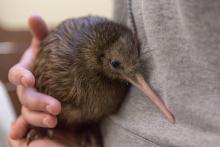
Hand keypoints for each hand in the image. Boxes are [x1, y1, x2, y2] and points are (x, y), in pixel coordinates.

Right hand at [8, 15, 61, 146]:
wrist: (62, 79)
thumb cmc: (53, 61)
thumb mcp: (49, 48)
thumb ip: (41, 34)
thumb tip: (33, 16)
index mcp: (27, 72)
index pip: (18, 74)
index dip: (21, 76)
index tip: (29, 78)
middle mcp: (27, 88)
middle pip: (26, 97)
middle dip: (38, 101)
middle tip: (55, 107)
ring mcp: (32, 103)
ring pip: (29, 113)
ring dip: (39, 117)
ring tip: (54, 119)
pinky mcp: (38, 114)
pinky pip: (33, 124)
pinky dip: (35, 126)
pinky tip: (43, 129)